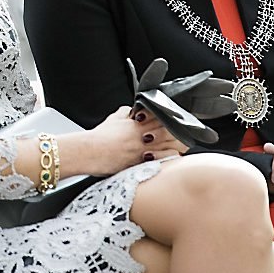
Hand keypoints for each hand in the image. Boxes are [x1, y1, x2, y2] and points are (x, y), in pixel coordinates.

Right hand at [68, 106, 187, 176]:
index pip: (161, 115)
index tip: (179, 119)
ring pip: (170, 144)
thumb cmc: (98, 138)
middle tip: (185, 134)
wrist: (88, 152)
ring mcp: (143, 148)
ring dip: (178, 145)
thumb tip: (131, 110)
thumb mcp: (112, 119)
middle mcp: (142, 133)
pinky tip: (172, 157)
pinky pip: (162, 159)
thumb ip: (124, 113)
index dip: (172, 117)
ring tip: (181, 146)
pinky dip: (169, 158)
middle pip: (170, 129)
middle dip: (179, 132)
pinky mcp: (141, 162)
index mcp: (136, 121)